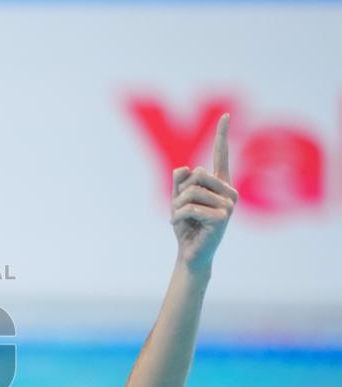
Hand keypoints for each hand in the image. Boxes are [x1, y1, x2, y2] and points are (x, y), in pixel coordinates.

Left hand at [169, 113, 238, 273]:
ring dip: (177, 206)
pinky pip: (191, 208)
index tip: (225, 115)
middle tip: (178, 209)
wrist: (190, 252)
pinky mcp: (222, 217)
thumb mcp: (178, 200)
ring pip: (192, 191)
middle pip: (196, 175)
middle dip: (179, 193)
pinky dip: (178, 216)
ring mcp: (228, 204)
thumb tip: (184, 167)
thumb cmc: (187, 225)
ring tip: (179, 218)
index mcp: (219, 184)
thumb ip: (179, 182)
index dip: (222, 135)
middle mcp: (228, 191)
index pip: (221, 155)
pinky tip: (178, 225)